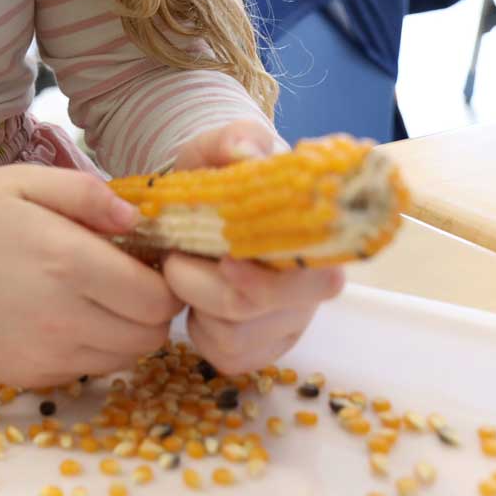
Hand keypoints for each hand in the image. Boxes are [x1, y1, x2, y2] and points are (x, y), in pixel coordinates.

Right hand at [0, 166, 181, 387]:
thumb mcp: (25, 181)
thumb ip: (88, 194)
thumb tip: (138, 220)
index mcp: (69, 263)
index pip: (159, 298)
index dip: (164, 279)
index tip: (147, 261)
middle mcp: (64, 319)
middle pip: (150, 336)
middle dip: (150, 309)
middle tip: (126, 280)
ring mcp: (46, 355)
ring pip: (123, 358)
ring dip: (123, 331)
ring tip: (94, 297)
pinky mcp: (29, 376)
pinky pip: (85, 370)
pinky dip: (89, 349)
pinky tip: (63, 317)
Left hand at [162, 118, 343, 372]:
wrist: (201, 205)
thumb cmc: (221, 175)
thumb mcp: (222, 147)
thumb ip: (234, 141)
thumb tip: (241, 152)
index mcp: (318, 241)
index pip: (315, 277)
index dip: (266, 277)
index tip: (226, 261)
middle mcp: (313, 290)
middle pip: (258, 309)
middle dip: (206, 285)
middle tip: (178, 255)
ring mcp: (287, 325)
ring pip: (234, 335)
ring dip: (195, 300)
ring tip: (187, 266)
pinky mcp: (258, 351)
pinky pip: (223, 354)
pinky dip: (199, 328)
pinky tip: (197, 298)